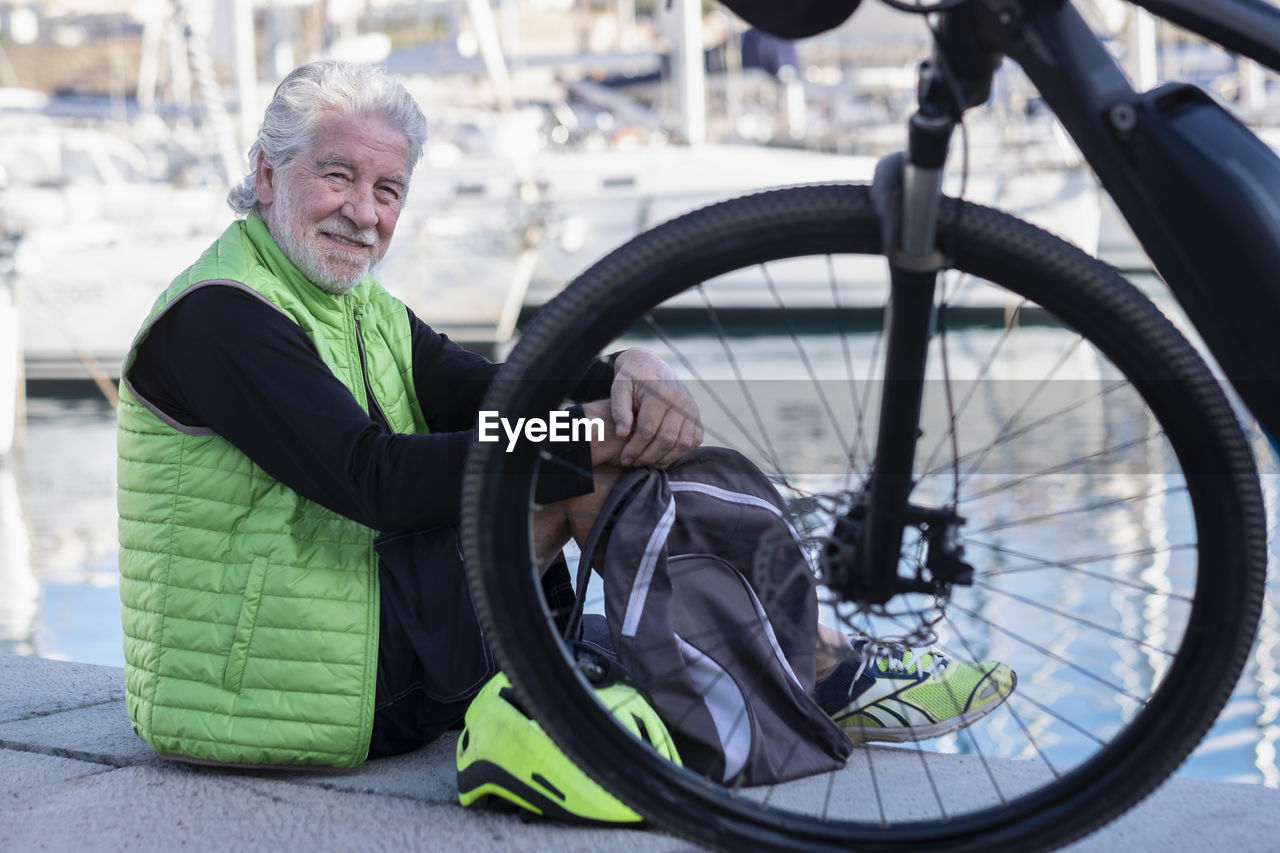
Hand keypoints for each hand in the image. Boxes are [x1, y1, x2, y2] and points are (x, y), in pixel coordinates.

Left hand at [607, 348, 702, 467]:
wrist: (650, 365)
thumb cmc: (631, 378)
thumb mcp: (619, 388)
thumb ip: (619, 410)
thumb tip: (623, 433)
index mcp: (660, 393)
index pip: (648, 430)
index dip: (635, 448)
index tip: (625, 458)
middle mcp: (680, 400)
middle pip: (666, 439)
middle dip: (648, 456)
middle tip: (634, 463)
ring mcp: (691, 407)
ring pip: (682, 443)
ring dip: (664, 457)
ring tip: (647, 462)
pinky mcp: (696, 414)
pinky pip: (694, 440)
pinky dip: (680, 451)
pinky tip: (663, 454)